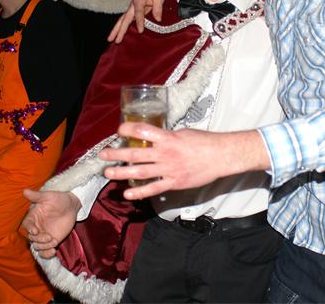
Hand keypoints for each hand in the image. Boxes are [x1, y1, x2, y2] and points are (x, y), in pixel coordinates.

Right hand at [22, 189, 81, 258]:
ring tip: (54, 242)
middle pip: (31, 239)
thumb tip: (24, 191)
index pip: (26, 226)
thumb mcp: (48, 196)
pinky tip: (53, 251)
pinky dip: (47, 254)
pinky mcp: (51, 241)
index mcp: (33, 217)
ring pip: (37, 246)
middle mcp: (36, 228)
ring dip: (43, 247)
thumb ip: (37, 196)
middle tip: (49, 237)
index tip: (35, 231)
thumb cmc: (59, 199)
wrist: (71, 206)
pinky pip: (45, 252)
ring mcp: (43, 236)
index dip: (29, 229)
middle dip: (39, 240)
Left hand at [99, 124, 266, 199]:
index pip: (143, 131)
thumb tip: (155, 137)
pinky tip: (128, 193)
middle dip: (117, 154)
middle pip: (135, 154)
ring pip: (140, 172)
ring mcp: (168, 169)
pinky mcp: (174, 182)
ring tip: (108, 173)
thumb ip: (167, 136)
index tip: (119, 130)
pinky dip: (140, 192)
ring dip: (122, 173)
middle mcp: (165, 154)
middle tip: (103, 154)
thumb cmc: (205, 142)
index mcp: (167, 138)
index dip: (128, 130)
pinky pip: (153, 188)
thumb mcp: (183, 132)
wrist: (221, 156)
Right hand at [108, 0, 168, 42]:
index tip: (140, 31)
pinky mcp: (135, 10)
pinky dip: (122, 26)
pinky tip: (119, 34)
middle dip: (119, 30)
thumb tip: (158, 19)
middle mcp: (133, 5)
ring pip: (123, 20)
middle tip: (114, 40)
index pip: (138, 13)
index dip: (139, 22)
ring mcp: (133, 8)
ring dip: (117, 30)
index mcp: (139, 0)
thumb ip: (158, 8)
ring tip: (111, 39)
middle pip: (124, 19)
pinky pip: (127, 19)